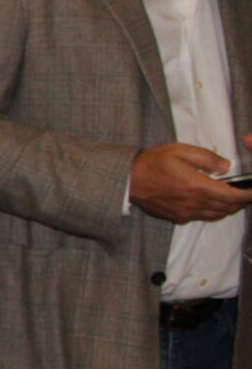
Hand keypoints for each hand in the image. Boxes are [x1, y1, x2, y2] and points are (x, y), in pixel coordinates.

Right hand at [130, 140, 251, 223]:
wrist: (128, 181)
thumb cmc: (152, 163)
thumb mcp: (180, 151)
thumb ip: (207, 157)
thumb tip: (226, 166)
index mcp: (199, 186)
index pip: (234, 196)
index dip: (248, 195)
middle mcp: (196, 204)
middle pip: (228, 208)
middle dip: (240, 201)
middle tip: (244, 192)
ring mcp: (187, 213)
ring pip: (217, 215)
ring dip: (228, 207)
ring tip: (230, 197)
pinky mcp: (179, 217)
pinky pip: (203, 217)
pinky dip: (213, 211)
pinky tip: (209, 202)